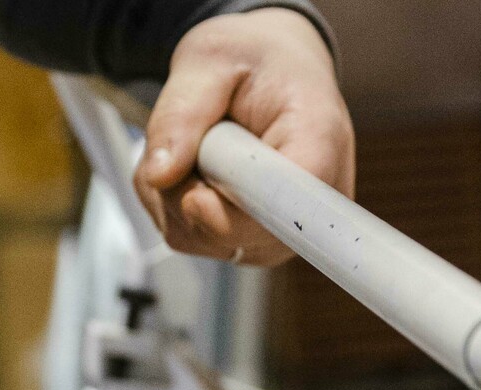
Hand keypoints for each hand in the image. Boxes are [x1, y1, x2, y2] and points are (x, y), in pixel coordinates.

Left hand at [137, 8, 352, 266]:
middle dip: (189, 193)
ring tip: (197, 144)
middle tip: (196, 136)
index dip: (234, 215)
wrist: (271, 66)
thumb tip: (160, 175)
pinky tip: (194, 167)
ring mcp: (287, 227)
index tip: (196, 196)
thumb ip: (182, 112)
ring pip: (207, 240)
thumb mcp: (209, 59)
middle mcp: (315, 199)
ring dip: (176, 195)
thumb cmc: (254, 58)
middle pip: (241, 235)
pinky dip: (174, 204)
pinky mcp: (257, 240)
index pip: (289, 209)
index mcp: (320, 139)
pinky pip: (193, 238)